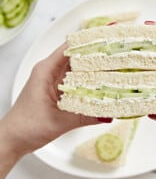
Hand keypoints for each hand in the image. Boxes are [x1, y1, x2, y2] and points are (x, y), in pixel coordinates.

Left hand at [0, 43, 111, 157]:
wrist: (15, 138)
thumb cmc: (26, 126)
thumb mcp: (60, 121)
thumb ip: (86, 117)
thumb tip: (108, 114)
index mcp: (46, 70)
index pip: (70, 47)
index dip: (89, 42)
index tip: (107, 40)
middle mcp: (50, 72)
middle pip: (77, 56)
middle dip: (96, 54)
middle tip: (116, 54)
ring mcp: (55, 80)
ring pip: (78, 68)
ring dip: (94, 68)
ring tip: (113, 67)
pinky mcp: (58, 89)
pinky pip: (77, 80)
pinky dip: (89, 80)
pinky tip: (102, 84)